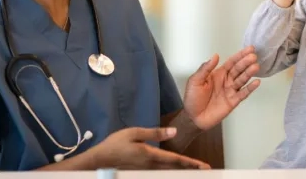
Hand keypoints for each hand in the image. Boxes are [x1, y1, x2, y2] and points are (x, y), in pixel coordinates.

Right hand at [93, 127, 210, 169]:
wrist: (100, 160)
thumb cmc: (116, 144)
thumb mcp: (135, 132)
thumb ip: (155, 133)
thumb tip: (174, 132)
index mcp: (151, 155)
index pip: (176, 160)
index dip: (191, 163)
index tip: (204, 166)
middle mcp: (151, 166)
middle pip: (175, 169)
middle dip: (191, 169)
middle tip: (205, 170)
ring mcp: (146, 170)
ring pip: (169, 172)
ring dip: (182, 171)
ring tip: (194, 170)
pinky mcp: (142, 172)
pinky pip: (160, 173)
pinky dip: (171, 172)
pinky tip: (175, 171)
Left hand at [183, 46, 260, 129]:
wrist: (193, 117)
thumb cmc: (192, 98)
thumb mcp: (195, 80)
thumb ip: (205, 68)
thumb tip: (215, 56)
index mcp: (218, 74)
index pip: (231, 62)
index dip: (240, 55)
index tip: (250, 49)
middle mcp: (226, 80)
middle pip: (238, 69)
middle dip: (246, 62)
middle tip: (253, 56)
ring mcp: (230, 91)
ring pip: (242, 80)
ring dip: (249, 73)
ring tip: (256, 66)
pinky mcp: (233, 101)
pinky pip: (243, 94)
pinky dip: (250, 88)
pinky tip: (256, 82)